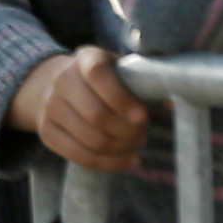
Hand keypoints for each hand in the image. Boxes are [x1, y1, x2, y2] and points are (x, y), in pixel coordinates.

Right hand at [9, 46, 148, 171]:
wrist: (55, 84)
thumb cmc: (103, 80)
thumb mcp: (120, 70)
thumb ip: (144, 83)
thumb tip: (176, 104)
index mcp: (85, 58)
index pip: (98, 75)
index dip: (121, 99)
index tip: (143, 117)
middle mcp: (62, 80)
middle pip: (96, 116)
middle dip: (127, 132)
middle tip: (142, 135)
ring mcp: (51, 107)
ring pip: (91, 140)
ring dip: (120, 149)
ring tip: (135, 146)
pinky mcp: (46, 132)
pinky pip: (79, 156)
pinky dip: (108, 163)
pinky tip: (125, 160)